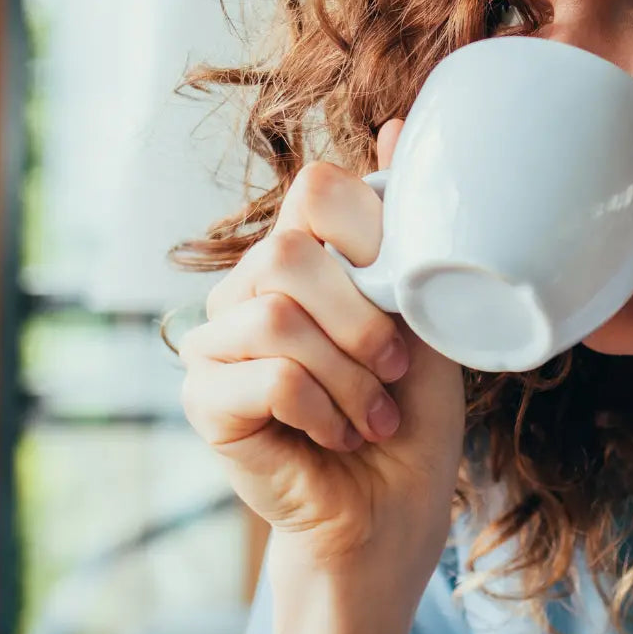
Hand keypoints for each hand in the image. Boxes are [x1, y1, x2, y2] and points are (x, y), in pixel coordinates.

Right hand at [179, 120, 463, 593]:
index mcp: (304, 256)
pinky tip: (339, 435)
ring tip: (373, 414)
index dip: (370, 234)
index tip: (404, 295)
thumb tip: (397, 124)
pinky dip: (322, 409)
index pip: (316, 189)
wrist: (393, 510)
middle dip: (363, 320)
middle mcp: (249, 286)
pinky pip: (264, 374)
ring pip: (277, 315)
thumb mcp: (428, 312)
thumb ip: (408, 231)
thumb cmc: (413, 414)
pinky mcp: (204, 398)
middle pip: (291, 252)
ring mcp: (216, 340)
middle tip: (395, 372)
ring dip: (348, 376)